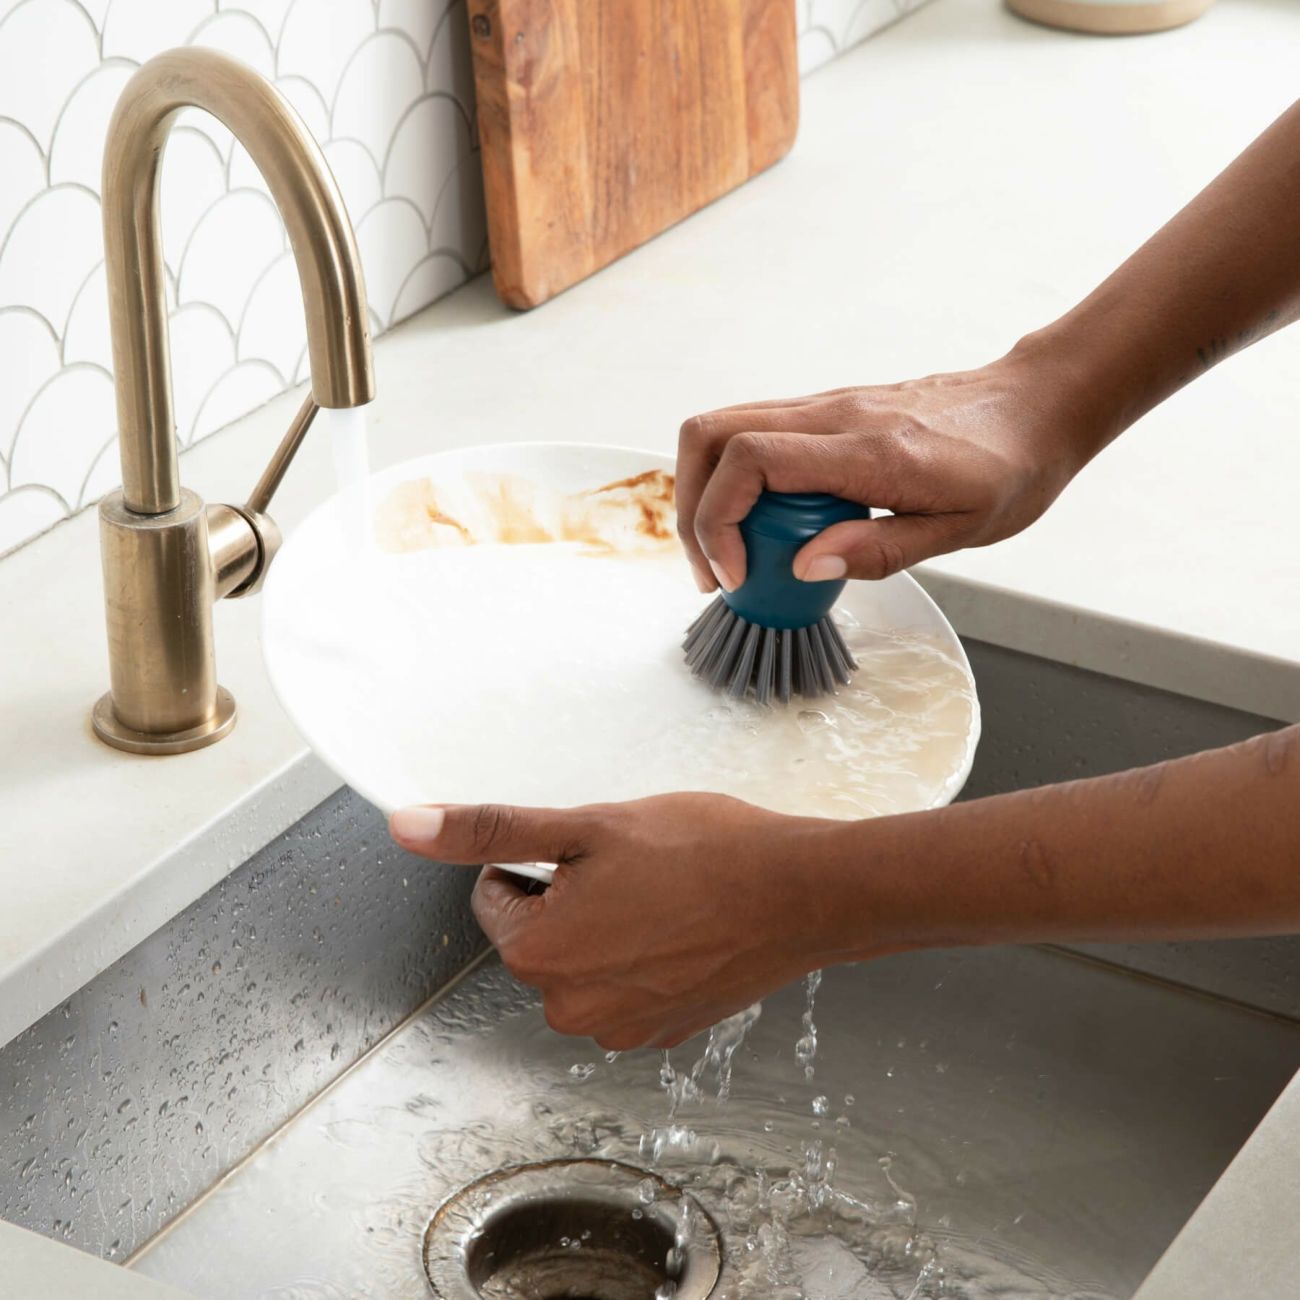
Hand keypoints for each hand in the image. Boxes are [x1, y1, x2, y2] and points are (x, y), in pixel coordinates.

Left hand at [389, 794, 837, 1050]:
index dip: (543, 861)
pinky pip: (626, 986)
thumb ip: (492, 830)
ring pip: (585, 959)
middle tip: (634, 871)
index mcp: (538, 956)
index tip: (595, 853)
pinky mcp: (663, 1031)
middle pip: (540, 934)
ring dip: (609, 927)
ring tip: (666, 897)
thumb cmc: (705, 853)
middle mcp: (569, 1007)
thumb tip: (408, 826)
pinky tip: (685, 928)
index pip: (496, 894)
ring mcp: (620, 1028)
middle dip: (574, 897)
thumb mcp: (587, 826)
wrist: (800, 892)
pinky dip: (644, 956)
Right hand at [676, 345, 1103, 592]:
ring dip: (705, 494)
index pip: (750, 460)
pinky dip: (733, 481)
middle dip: (692, 509)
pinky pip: (751, 434)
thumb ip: (880, 550)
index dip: (719, 521)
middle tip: (714, 572)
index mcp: (866, 449)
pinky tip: (761, 528)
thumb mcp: (960, 530)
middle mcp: (832, 415)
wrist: (1037, 406)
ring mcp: (825, 406)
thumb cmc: (1010, 468)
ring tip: (726, 556)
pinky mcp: (825, 412)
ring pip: (720, 429)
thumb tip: (805, 566)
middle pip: (709, 434)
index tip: (738, 576)